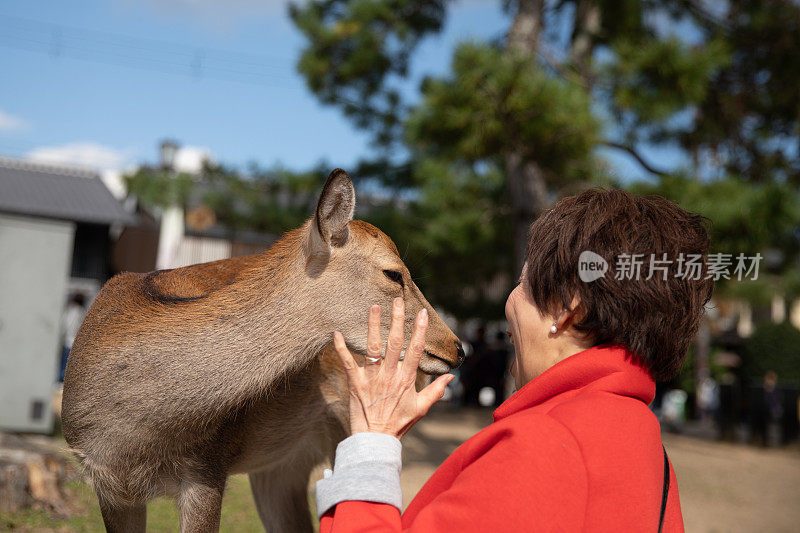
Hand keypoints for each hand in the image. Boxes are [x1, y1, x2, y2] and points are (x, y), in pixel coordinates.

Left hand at [333, 297, 454, 437]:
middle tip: (397, 299)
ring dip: (373, 326)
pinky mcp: (355, 383)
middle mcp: (390, 375)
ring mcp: (371, 378)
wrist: (375, 440)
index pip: (415, 350)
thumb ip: (436, 390)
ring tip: (374, 306)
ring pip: (373, 348)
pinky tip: (336, 333)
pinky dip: (341, 348)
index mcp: (406, 379)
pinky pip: (347, 363)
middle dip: (397, 320)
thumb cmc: (399, 424)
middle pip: (394, 343)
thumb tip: (451, 376)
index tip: (422, 313)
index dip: (419, 331)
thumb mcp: (421, 408)